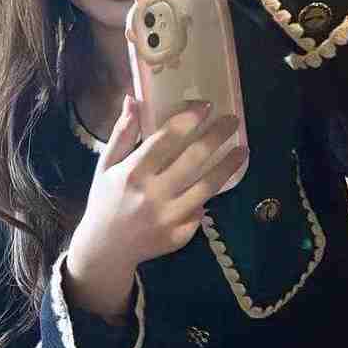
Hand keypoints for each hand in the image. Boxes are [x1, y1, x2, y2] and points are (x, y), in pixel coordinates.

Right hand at [66, 97, 244, 321]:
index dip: (188, 119)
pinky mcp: (179, 235)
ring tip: (243, 150)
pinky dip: (211, 195)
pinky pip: (201, 210)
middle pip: (193, 159)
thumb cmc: (105, 200)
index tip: (206, 105)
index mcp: (132, 173)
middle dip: (217, 136)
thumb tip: (133, 99)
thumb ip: (122, 133)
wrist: (106, 248)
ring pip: (208, 186)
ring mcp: (168, 217)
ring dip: (229, 165)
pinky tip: (220, 181)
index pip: (166, 139)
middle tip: (233, 120)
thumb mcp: (106, 165)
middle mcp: (152, 194)